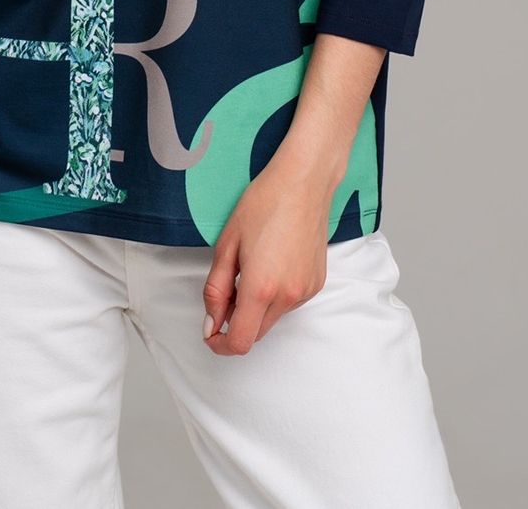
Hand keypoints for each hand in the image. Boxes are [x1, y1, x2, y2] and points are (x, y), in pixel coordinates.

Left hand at [201, 151, 335, 355]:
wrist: (303, 182)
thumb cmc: (263, 204)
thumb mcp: (227, 245)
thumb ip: (215, 290)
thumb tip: (211, 323)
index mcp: (261, 287)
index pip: (240, 342)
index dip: (220, 343)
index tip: (211, 331)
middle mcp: (288, 296)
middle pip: (256, 333)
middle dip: (236, 321)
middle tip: (227, 287)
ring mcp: (305, 291)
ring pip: (272, 318)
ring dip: (256, 307)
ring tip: (251, 267)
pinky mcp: (316, 284)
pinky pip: (289, 303)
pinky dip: (275, 295)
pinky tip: (272, 263)